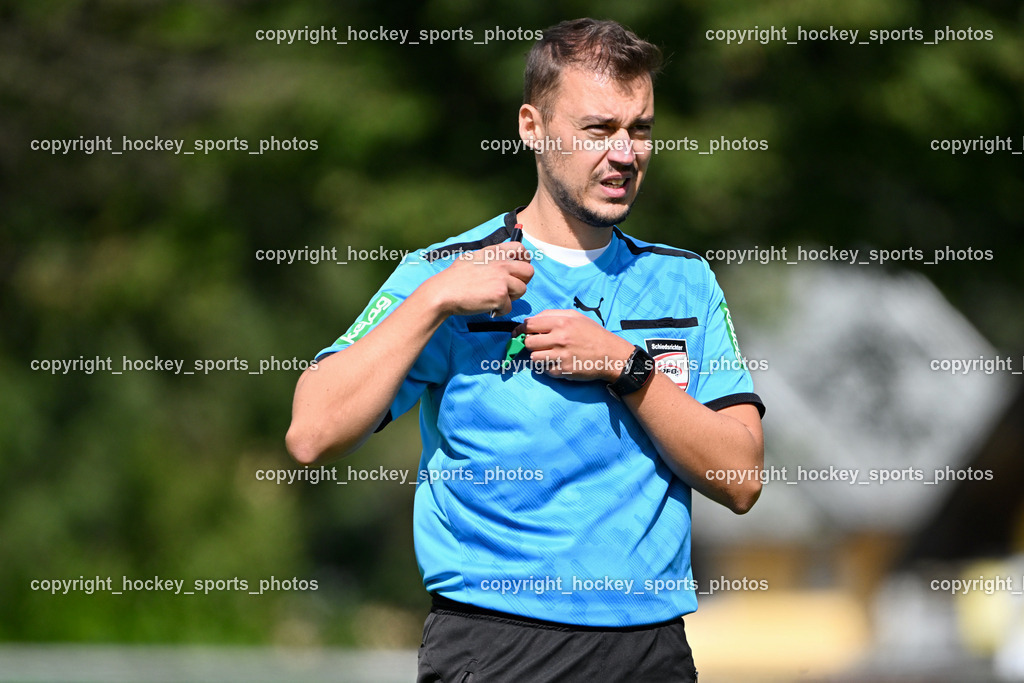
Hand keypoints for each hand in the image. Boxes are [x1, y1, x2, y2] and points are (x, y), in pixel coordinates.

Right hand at [424, 242, 532, 316]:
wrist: (443, 292)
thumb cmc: (454, 277)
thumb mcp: (472, 257)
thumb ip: (489, 257)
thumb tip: (500, 260)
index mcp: (495, 252)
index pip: (521, 250)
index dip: (523, 260)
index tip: (517, 270)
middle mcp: (502, 263)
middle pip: (529, 272)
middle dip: (521, 282)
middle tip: (508, 289)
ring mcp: (502, 279)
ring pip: (522, 290)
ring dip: (511, 297)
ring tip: (496, 299)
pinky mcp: (500, 295)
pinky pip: (509, 306)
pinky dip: (500, 310)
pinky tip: (488, 307)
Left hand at [515, 310, 634, 382]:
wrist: (611, 355)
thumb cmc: (593, 334)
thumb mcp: (575, 316)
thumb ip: (552, 315)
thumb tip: (530, 321)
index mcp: (561, 322)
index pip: (529, 325)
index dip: (522, 329)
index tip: (521, 333)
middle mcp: (560, 338)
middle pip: (528, 342)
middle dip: (531, 343)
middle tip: (540, 345)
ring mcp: (561, 356)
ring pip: (533, 357)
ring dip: (538, 357)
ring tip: (548, 354)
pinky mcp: (563, 371)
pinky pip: (545, 370)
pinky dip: (549, 367)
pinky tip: (559, 363)